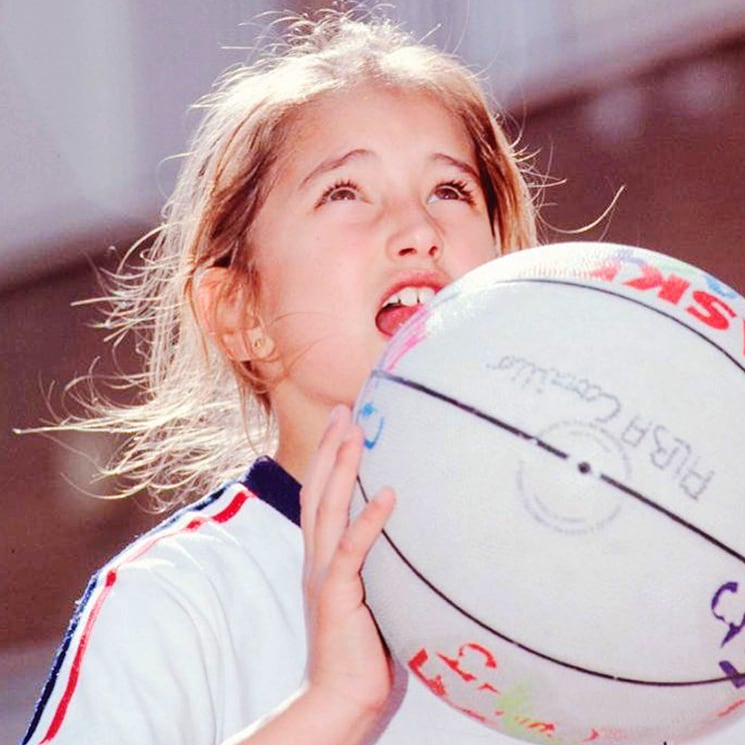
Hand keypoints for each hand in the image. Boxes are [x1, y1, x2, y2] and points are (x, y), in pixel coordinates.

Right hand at [300, 404, 395, 726]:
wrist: (340, 695)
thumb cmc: (361, 647)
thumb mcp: (367, 593)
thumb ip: (375, 563)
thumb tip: (407, 535)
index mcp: (321, 555)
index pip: (319, 495)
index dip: (328, 458)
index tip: (342, 424)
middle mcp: (315, 557)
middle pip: (318, 489)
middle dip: (331, 447)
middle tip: (345, 410)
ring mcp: (323, 573)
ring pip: (328, 508)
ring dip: (342, 468)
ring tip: (356, 433)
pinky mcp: (336, 593)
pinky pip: (352, 550)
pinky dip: (368, 520)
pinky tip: (386, 494)